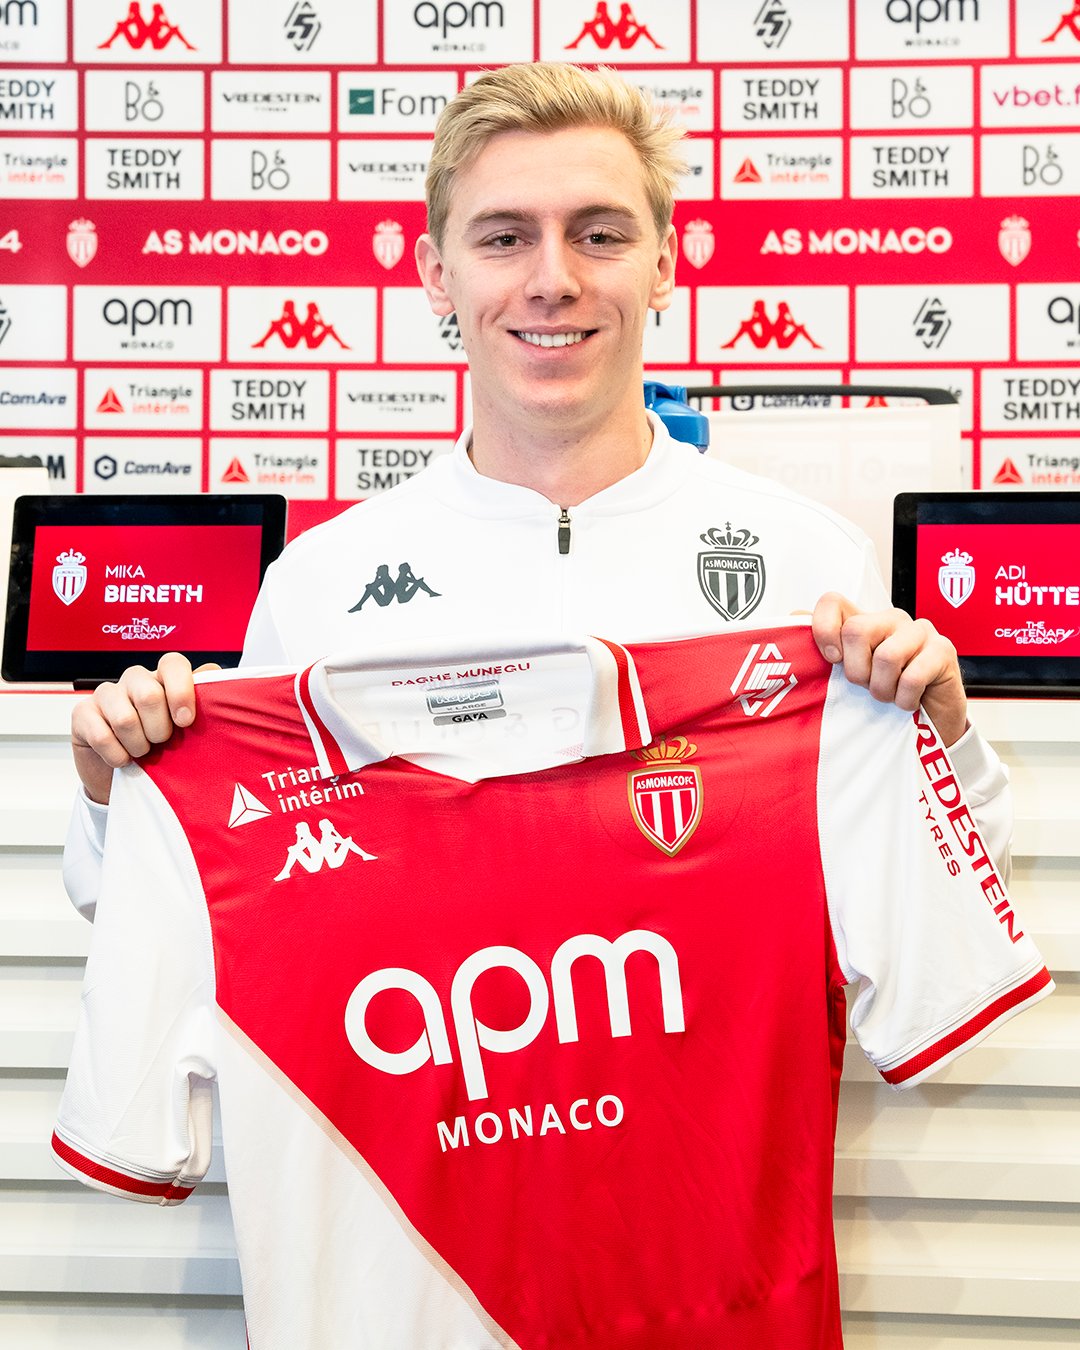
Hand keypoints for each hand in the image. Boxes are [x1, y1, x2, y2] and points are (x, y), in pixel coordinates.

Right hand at [70, 653, 218, 804]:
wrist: (129, 778)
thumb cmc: (165, 747)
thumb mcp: (191, 730)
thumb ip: (208, 704)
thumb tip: (227, 682)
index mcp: (164, 679)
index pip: (173, 663)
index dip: (181, 691)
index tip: (186, 721)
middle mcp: (136, 681)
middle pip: (149, 693)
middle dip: (159, 729)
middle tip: (162, 743)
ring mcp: (107, 695)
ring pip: (125, 717)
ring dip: (138, 745)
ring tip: (143, 753)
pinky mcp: (83, 713)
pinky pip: (100, 733)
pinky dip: (116, 754)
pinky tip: (122, 760)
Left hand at [811, 593, 967, 746]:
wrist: (930, 722)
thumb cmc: (885, 694)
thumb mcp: (847, 677)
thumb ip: (821, 655)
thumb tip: (785, 628)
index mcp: (863, 622)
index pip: (832, 603)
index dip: (824, 630)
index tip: (831, 659)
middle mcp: (889, 620)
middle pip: (856, 630)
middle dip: (856, 670)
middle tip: (866, 686)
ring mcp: (918, 632)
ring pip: (886, 655)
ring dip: (882, 688)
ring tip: (888, 695)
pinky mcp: (943, 650)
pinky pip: (913, 676)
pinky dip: (904, 699)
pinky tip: (908, 702)